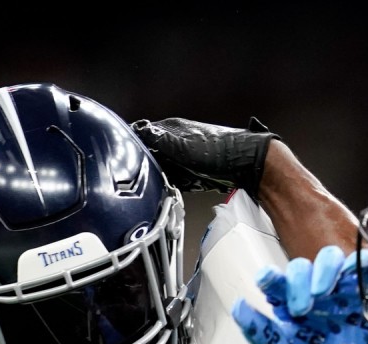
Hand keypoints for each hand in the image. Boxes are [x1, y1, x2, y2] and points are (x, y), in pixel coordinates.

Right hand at [131, 117, 276, 198]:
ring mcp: (186, 157)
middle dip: (144, 164)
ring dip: (158, 177)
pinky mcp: (194, 171)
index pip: (145, 134)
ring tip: (150, 186)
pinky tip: (169, 190)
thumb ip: (160, 141)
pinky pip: (176, 179)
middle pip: (153, 153)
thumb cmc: (219, 152)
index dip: (133, 145)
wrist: (244, 164)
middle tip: (134, 177)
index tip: (122, 157)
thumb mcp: (183, 147)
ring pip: (163, 167)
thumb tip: (140, 132)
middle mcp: (178, 141)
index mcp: (173, 129)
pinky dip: (171, 185)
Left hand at [232, 245, 367, 343]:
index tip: (267, 281)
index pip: (278, 282)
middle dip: (300, 279)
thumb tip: (238, 304)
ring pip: (333, 260)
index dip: (271, 277)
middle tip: (303, 307)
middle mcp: (313, 297)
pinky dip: (364, 264)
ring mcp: (339, 296)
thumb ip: (258, 332)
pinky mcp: (365, 299)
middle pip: (304, 267)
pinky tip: (356, 276)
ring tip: (324, 292)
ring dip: (327, 268)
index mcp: (288, 308)